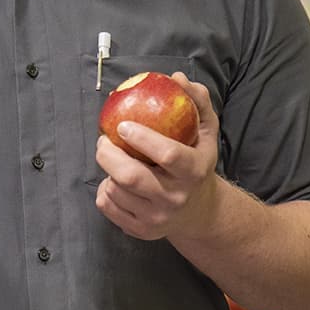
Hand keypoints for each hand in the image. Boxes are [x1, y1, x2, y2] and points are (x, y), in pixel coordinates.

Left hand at [94, 73, 221, 240]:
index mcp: (194, 171)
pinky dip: (104, 190)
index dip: (142, 138)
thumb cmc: (197, 161)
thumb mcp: (206, 131)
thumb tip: (178, 78)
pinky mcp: (140, 231)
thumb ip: (197, 101)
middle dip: (108, 155)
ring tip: (113, 159)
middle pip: (131, 177)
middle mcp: (176, 198)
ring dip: (107, 170)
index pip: (168, 154)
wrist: (199, 212)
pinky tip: (113, 181)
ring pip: (115, 191)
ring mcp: (157, 218)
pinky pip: (107, 206)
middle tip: (103, 140)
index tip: (122, 125)